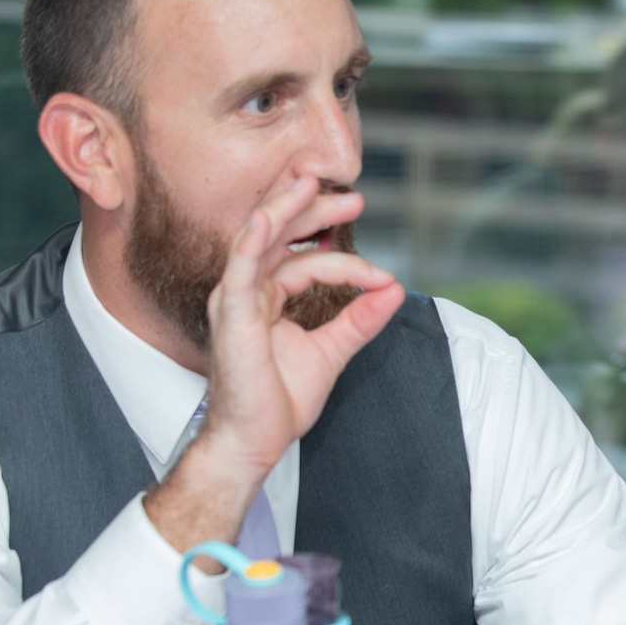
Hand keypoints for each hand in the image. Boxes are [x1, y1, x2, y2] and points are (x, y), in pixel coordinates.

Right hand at [144, 177, 403, 553]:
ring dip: (287, 210)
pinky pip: (239, 267)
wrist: (255, 441)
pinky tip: (268, 217)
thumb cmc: (279, 401)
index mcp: (265, 298)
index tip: (383, 277)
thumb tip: (394, 289)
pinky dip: (253, 240)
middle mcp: (246, 292)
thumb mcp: (331, 352)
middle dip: (315, 212)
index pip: (305, 262)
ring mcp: (235, 300)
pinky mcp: (231, 314)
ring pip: (259, 240)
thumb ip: (360, 320)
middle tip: (354, 199)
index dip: (346, 263)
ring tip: (311, 183)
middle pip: (279, 237)